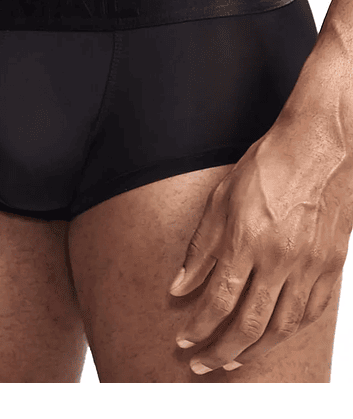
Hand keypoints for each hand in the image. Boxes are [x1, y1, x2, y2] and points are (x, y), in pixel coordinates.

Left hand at [169, 120, 352, 374]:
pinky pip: (311, 312)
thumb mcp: (221, 199)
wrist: (322, 146)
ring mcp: (310, 265)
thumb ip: (200, 247)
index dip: (198, 327)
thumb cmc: (268, 165)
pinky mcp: (332, 265)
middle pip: (248, 324)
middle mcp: (280, 260)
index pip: (217, 300)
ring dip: (255, 349)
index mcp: (247, 241)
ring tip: (234, 359)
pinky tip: (274, 335)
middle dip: (221, 351)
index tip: (183, 342)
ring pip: (282, 327)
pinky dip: (290, 330)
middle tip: (203, 365)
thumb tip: (179, 286)